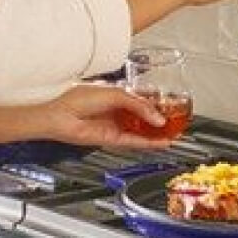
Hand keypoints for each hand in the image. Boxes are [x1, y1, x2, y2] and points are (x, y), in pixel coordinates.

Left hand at [35, 83, 176, 149]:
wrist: (59, 115)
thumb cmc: (76, 99)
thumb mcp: (114, 94)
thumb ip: (138, 104)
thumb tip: (156, 117)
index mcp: (114, 94)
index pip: (141, 98)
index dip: (157, 101)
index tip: (172, 103)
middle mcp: (115, 110)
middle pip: (144, 115)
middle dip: (160, 118)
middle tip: (177, 119)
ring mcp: (115, 125)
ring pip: (142, 130)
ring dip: (158, 132)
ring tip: (174, 132)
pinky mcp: (112, 138)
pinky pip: (135, 142)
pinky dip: (149, 143)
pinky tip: (162, 142)